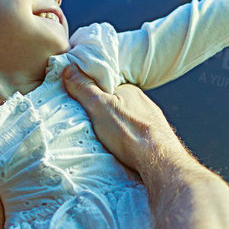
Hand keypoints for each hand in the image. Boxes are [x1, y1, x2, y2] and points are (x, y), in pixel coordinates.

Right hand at [62, 65, 187, 177]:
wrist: (160, 161)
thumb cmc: (130, 133)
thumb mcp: (99, 107)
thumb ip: (84, 88)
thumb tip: (69, 67)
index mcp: (129, 89)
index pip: (104, 83)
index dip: (89, 90)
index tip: (76, 100)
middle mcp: (142, 101)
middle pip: (115, 101)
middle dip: (102, 109)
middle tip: (86, 121)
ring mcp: (150, 118)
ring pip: (126, 117)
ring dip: (114, 124)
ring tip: (103, 136)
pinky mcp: (154, 136)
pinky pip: (134, 131)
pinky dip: (125, 135)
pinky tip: (120, 145)